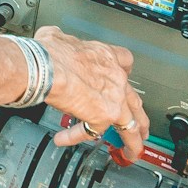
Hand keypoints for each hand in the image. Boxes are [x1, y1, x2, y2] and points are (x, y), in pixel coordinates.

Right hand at [34, 25, 147, 161]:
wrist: (47, 68)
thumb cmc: (50, 53)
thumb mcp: (57, 38)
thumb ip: (62, 42)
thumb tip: (52, 39)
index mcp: (105, 56)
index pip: (125, 61)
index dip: (123, 70)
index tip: (122, 77)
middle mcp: (115, 78)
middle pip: (136, 100)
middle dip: (139, 116)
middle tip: (141, 125)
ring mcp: (113, 99)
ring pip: (131, 124)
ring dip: (133, 140)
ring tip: (132, 150)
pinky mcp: (103, 117)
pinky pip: (92, 132)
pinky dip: (77, 136)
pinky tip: (65, 139)